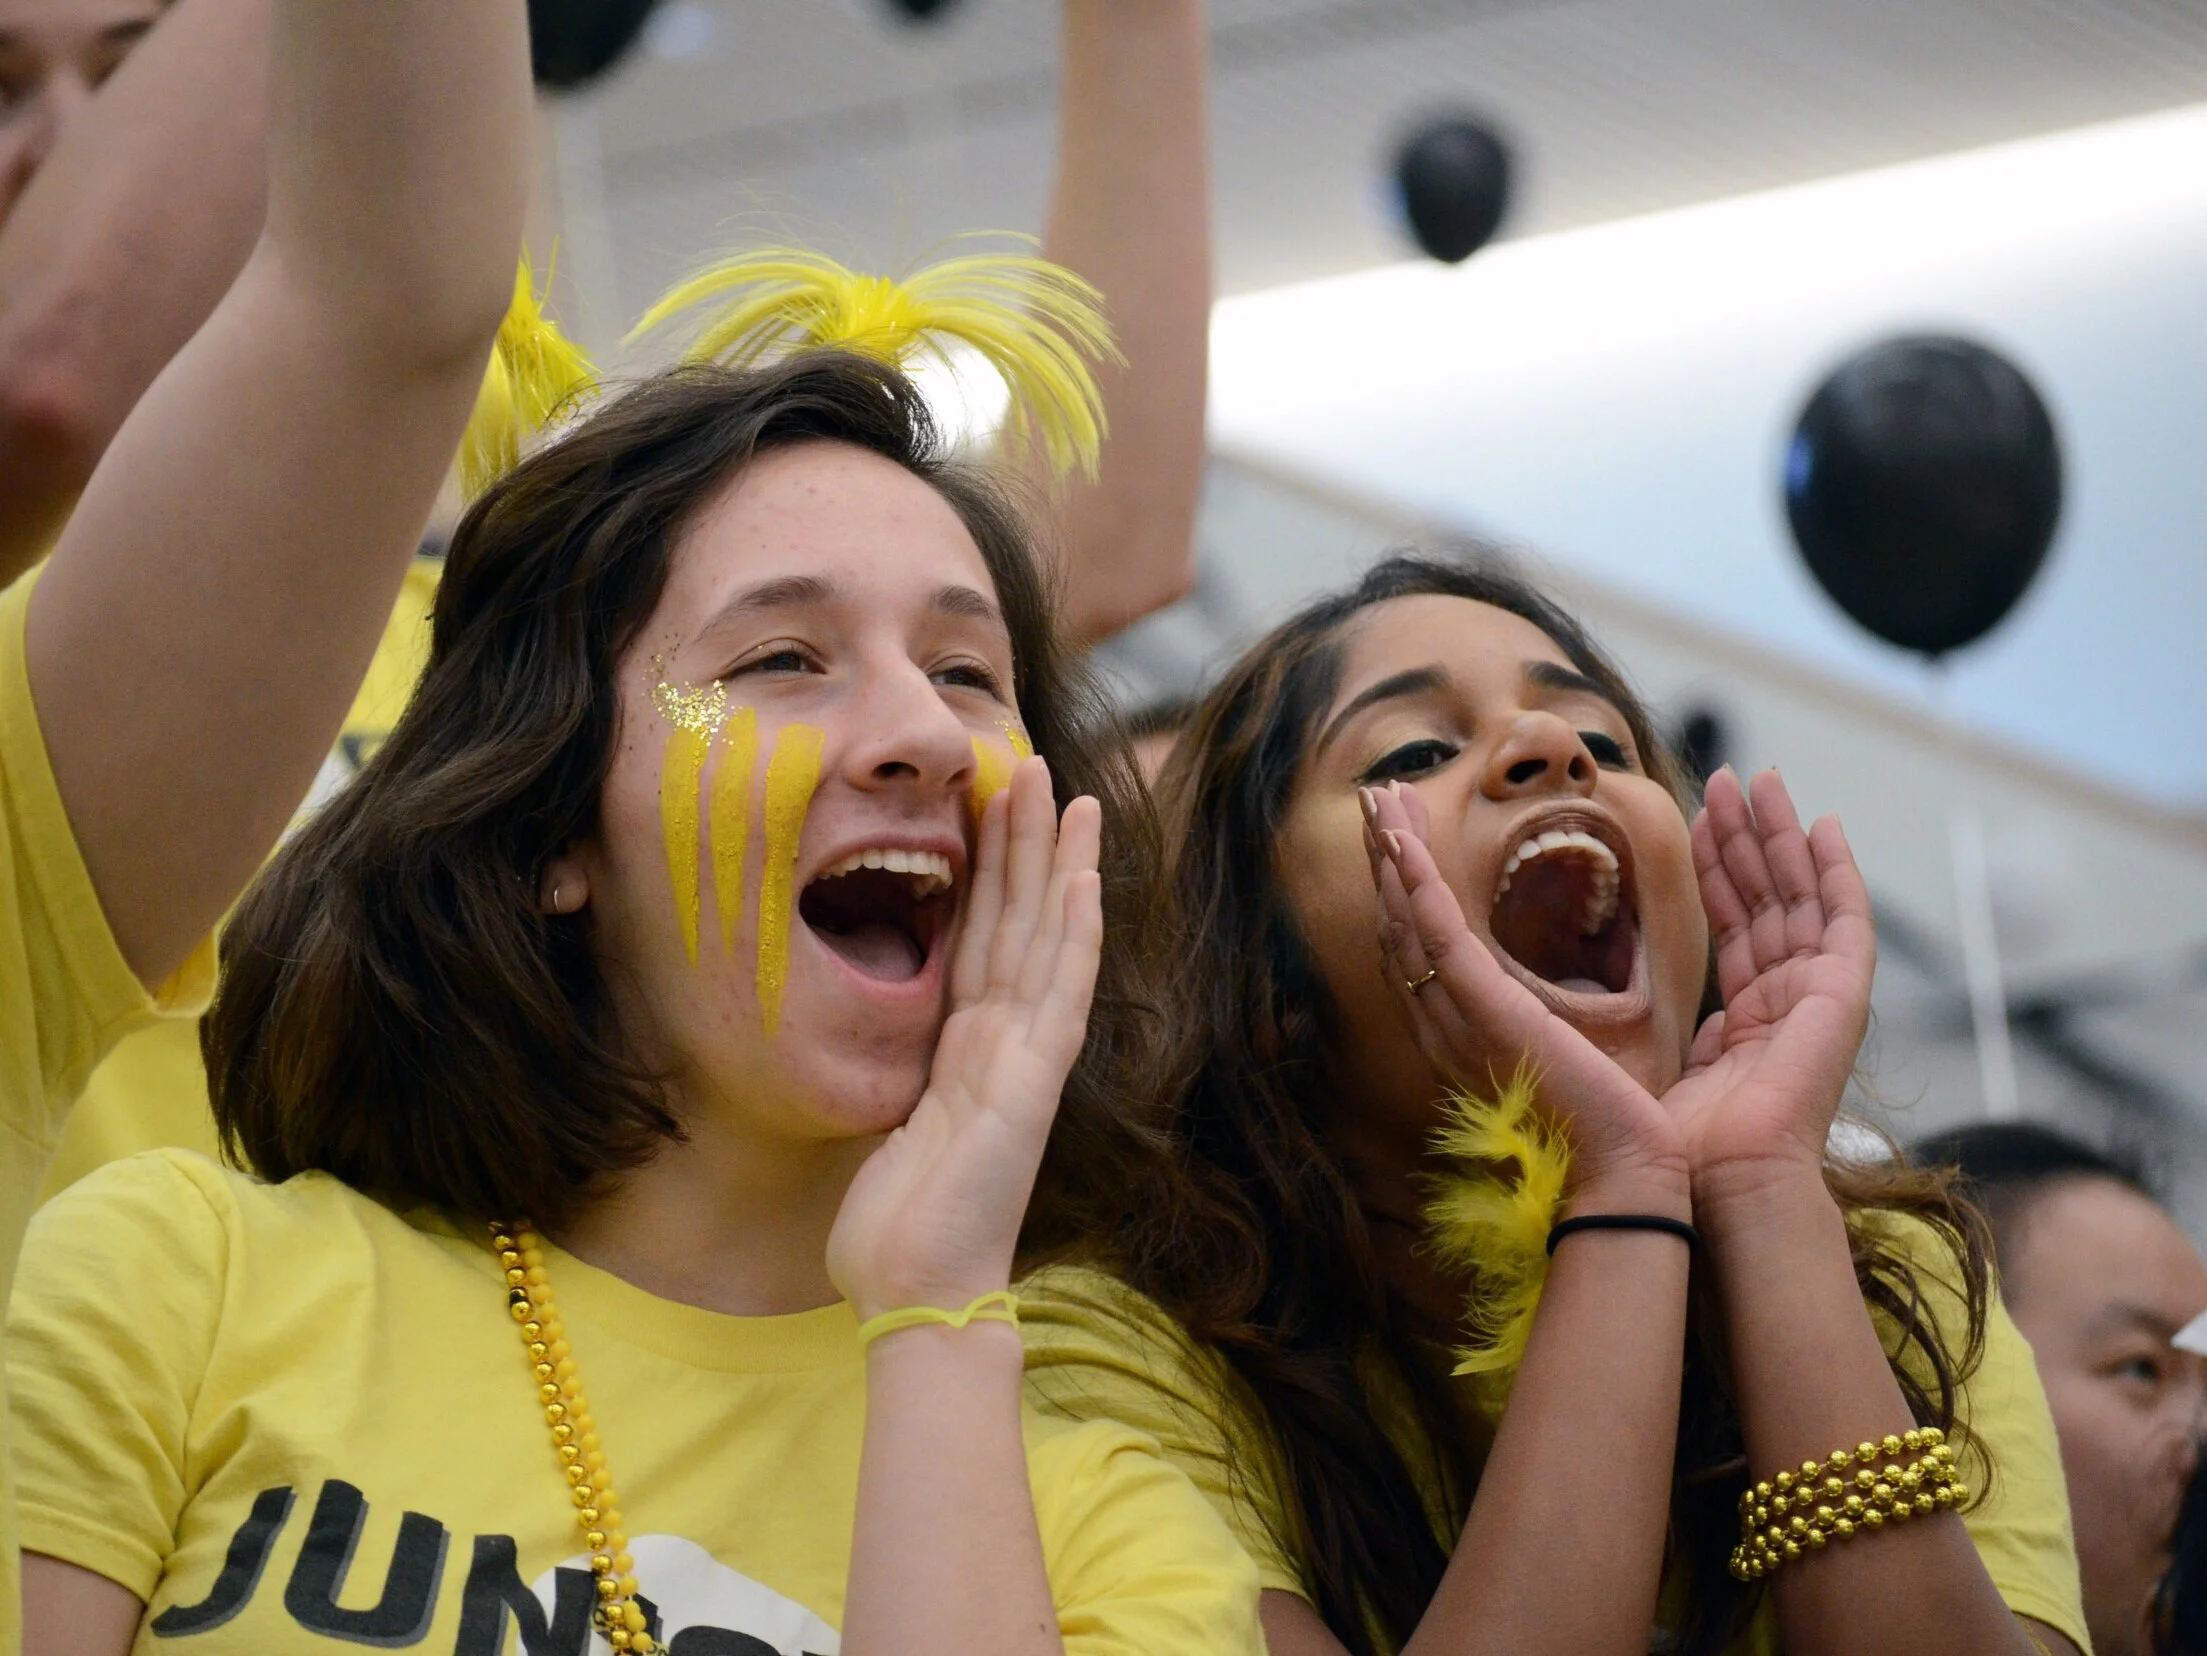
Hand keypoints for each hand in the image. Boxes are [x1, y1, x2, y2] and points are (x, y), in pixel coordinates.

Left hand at [827, 757, 1102, 1321]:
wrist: (913, 1293)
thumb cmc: (893, 1228)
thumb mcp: (884, 1126)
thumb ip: (897, 1076)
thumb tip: (874, 1044)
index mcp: (966, 1051)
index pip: (985, 941)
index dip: (993, 872)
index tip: (995, 807)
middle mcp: (1004, 1044)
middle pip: (1022, 923)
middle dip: (1029, 843)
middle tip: (1037, 768)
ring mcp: (1025, 1061)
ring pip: (1047, 941)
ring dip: (1059, 865)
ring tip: (1071, 795)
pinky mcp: (1031, 1086)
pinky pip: (1057, 996)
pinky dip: (1074, 936)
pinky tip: (1084, 880)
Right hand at [1365, 782, 1686, 1197]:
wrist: (1622, 1177)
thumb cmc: (1608, 1131)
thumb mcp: (1566, 1062)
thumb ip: (1544, 1027)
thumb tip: (1558, 1001)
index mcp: (1464, 1038)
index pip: (1419, 952)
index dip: (1405, 891)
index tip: (1402, 839)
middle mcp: (1445, 1030)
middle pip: (1399, 928)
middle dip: (1387, 861)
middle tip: (1377, 800)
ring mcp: (1460, 1021)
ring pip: (1410, 922)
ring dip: (1392, 856)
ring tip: (1381, 799)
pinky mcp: (1487, 1013)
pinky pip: (1440, 936)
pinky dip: (1417, 884)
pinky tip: (1403, 842)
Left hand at [1665, 768, 1874, 1215]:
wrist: (1722, 1180)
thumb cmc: (1682, 1148)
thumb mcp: (1670, 1072)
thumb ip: (1685, 1035)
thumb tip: (1681, 1018)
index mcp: (1748, 1023)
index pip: (1733, 928)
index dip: (1718, 872)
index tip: (1699, 821)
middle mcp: (1788, 1005)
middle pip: (1769, 901)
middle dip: (1748, 838)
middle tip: (1726, 779)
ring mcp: (1820, 1000)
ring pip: (1801, 896)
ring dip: (1781, 837)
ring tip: (1760, 781)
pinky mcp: (1844, 997)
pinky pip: (1846, 919)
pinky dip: (1836, 871)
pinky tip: (1822, 825)